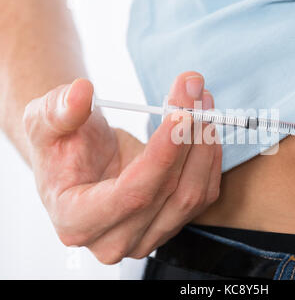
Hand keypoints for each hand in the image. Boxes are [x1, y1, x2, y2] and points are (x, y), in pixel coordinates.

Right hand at [23, 72, 221, 263]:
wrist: (79, 160)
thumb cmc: (61, 145)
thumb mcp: (45, 122)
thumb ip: (58, 110)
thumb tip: (81, 93)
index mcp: (77, 221)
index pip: (131, 194)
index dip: (162, 155)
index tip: (182, 115)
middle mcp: (115, 240)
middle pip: (169, 194)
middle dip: (189, 139)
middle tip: (196, 93)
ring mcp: (147, 237)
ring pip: (193, 196)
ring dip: (205, 145)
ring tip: (203, 103)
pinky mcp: (170, 224)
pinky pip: (204, 194)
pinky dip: (210, 158)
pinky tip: (204, 127)